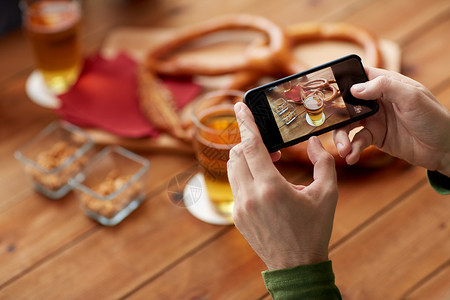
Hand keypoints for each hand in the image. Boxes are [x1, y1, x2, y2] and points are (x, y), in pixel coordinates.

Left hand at [227, 102, 337, 270]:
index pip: (251, 145)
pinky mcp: (236, 215)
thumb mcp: (327, 194)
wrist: (296, 266)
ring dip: (245, 158)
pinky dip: (244, 174)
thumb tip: (312, 142)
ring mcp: (240, 207)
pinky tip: (262, 181)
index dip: (245, 123)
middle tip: (270, 147)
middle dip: (249, 142)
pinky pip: (234, 184)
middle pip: (238, 153)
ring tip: (267, 163)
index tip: (239, 106)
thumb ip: (323, 162)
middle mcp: (250, 195)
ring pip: (232, 168)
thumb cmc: (314, 230)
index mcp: (270, 187)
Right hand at [333, 67, 449, 175]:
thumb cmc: (434, 118)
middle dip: (335, 116)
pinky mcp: (375, 137)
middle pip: (346, 104)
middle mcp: (376, 100)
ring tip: (343, 150)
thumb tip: (355, 89)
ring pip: (348, 125)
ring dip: (342, 138)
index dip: (340, 81)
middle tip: (326, 126)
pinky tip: (351, 157)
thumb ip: (384, 87)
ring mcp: (374, 119)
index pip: (358, 76)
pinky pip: (357, 142)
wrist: (445, 150)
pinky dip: (352, 149)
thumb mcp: (412, 97)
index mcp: (385, 84)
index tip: (324, 91)